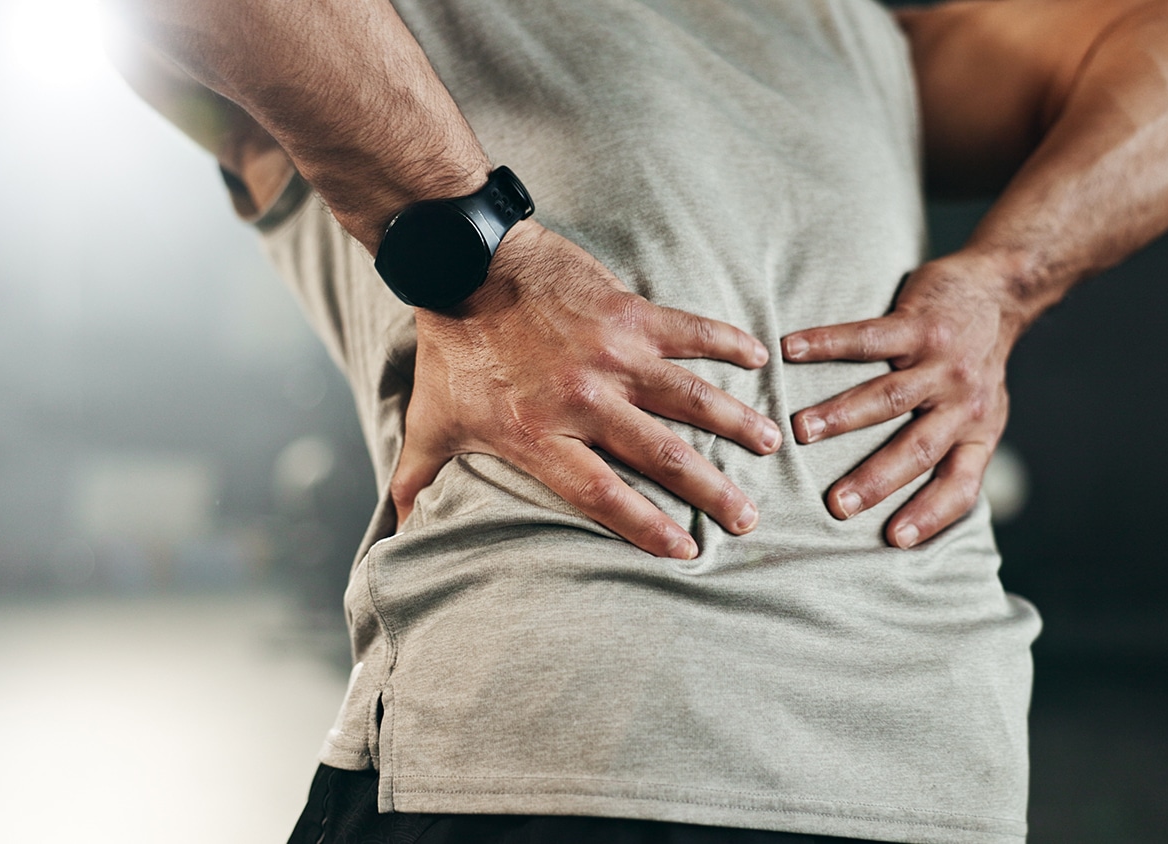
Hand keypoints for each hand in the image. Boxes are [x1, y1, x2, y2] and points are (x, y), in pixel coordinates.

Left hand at [392, 221, 781, 559]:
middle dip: (711, 490)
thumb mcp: (431, 422)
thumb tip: (396, 531)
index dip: (647, 527)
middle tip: (747, 519)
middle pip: (661, 456)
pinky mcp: (628, 312)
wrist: (464, 261)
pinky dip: (727, 341)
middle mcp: (583, 400)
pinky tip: (759, 356)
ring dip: (736, 422)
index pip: (604, 495)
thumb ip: (417, 480)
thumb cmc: (451, 349)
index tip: (686, 551)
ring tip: (772, 445)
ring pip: (690, 396)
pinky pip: (690, 330)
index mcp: (539, 436)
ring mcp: (612, 353)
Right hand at [781, 252, 1024, 547]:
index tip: (895, 541)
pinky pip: (868, 338)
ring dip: (842, 416)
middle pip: (917, 449)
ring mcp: (942, 362)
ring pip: (889, 396)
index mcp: (976, 433)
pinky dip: (826, 344)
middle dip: (875, 479)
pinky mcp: (920, 324)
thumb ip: (952, 451)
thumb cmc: (978, 363)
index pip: (960, 486)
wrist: (1000, 292)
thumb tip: (910, 505)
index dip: (931, 514)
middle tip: (837, 504)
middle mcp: (962, 403)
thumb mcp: (982, 414)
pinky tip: (791, 350)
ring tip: (801, 432)